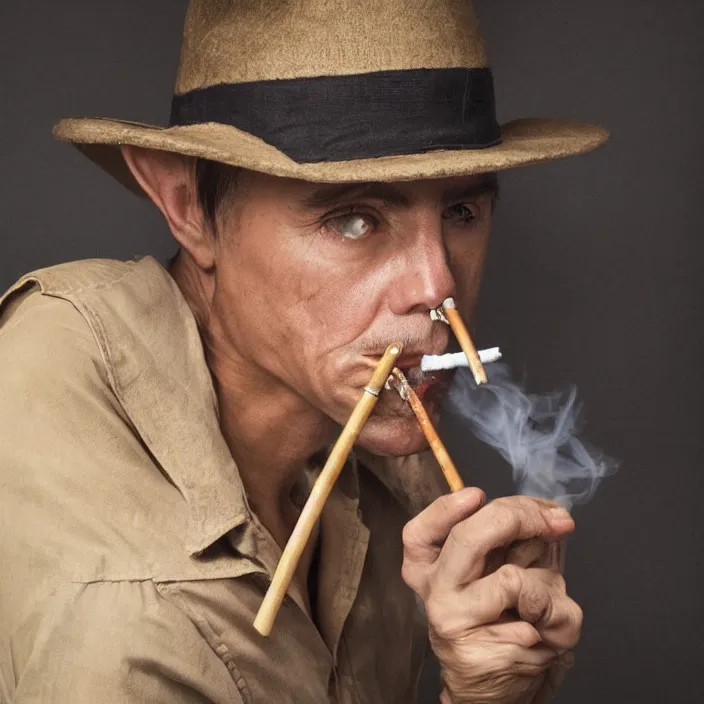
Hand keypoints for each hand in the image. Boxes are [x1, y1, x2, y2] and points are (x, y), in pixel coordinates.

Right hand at [401, 489, 579, 702]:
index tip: (477, 495)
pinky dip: (556, 617)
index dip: (447, 508)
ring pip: (513, 578)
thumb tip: (554, 514)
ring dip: (547, 584)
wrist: (501, 691)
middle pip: (468, 538)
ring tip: (541, 606)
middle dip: (520, 517)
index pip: (421, 532)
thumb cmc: (507, 621)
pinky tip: (540, 632)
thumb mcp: (510, 568)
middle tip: (556, 521)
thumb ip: (519, 536)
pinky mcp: (479, 652)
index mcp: (431, 567)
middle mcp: (435, 592)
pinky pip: (537, 616)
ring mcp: (452, 622)